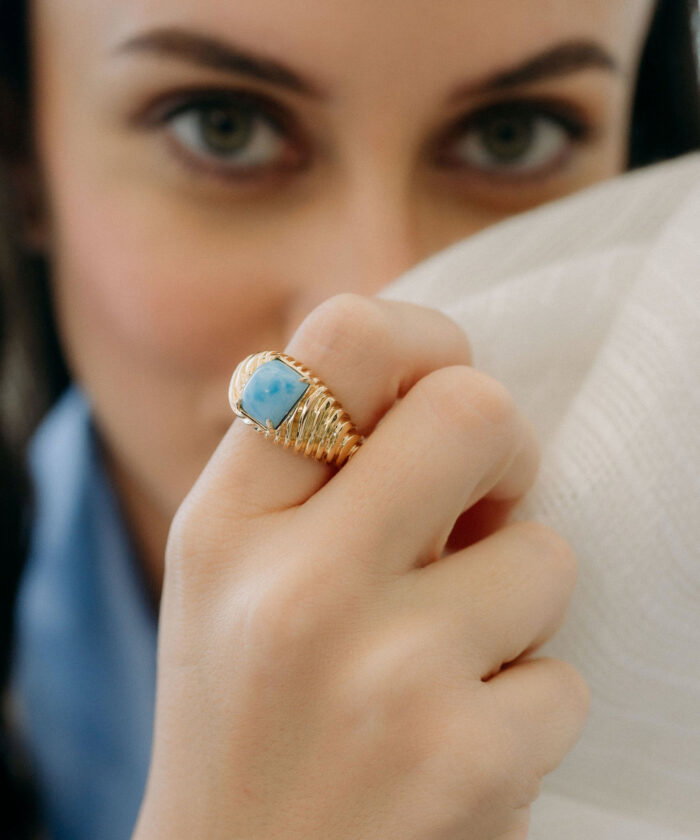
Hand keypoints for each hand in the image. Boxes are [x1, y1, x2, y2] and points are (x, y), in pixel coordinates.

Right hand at [132, 293, 589, 839]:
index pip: (345, 340)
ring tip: (445, 657)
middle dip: (506, 447)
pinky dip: (524, 704)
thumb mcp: (229, 572)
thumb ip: (305, 467)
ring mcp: (386, 677)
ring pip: (546, 554)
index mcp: (225, 525)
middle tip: (485, 501)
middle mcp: (295, 588)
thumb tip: (419, 372)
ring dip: (514, 600)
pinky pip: (562, 678)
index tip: (439, 389)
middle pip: (475, 410)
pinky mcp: (466, 765)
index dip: (425, 340)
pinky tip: (451, 741)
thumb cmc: (245, 712)